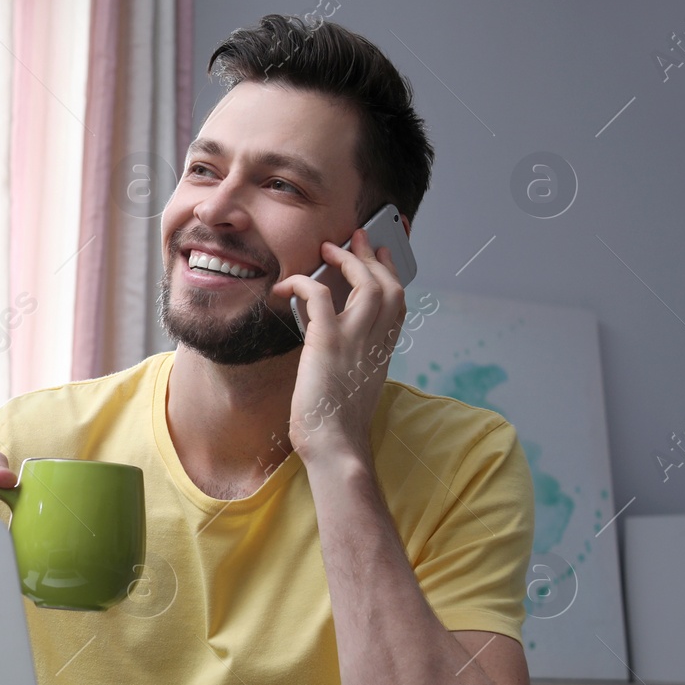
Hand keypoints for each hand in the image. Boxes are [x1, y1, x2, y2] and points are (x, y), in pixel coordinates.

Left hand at [271, 228, 406, 464]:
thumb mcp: (351, 389)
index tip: (383, 258)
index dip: (392, 276)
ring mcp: (355, 341)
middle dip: (374, 257)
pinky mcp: (328, 342)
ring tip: (329, 248)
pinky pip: (320, 296)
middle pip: (388, 287)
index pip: (398, 305)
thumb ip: (349, 366)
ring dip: (348, 260)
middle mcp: (375, 343)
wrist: (335, 448)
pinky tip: (286, 285)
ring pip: (366, 284)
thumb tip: (330, 353)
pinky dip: (303, 283)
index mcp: (382, 354)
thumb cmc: (335, 428)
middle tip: (359, 236)